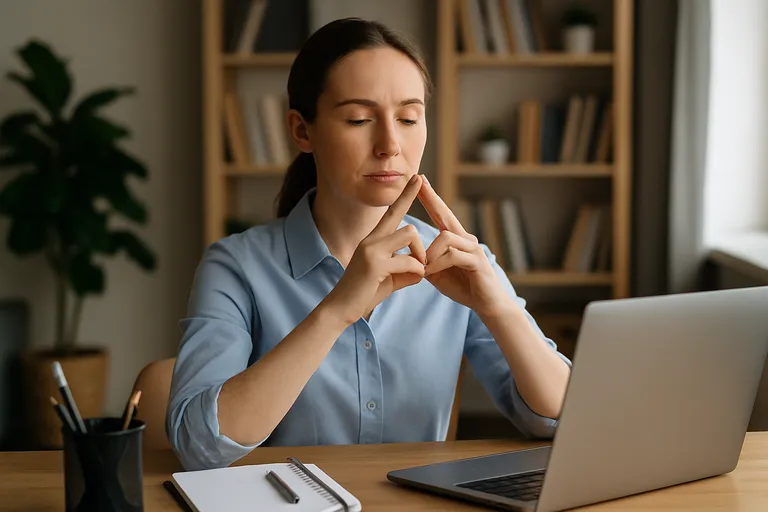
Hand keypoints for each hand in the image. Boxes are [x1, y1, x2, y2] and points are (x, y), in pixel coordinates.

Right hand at [323, 174, 426, 324]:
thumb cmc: (364, 294)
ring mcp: (371, 250)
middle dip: (422, 247)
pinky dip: (416, 272)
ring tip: (415, 274)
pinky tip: (410, 281)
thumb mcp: (388, 279)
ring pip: (410, 236)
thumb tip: (422, 269)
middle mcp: (371, 240)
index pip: (392, 212)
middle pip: (409, 226)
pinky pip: (409, 261)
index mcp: (373, 240)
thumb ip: (405, 270)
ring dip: (420, 258)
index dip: (406, 195)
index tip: (418, 177)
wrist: (341, 309)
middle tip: (424, 265)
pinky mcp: (375, 264)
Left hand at [418, 176, 510, 317]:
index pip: (440, 214)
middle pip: (446, 214)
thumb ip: (425, 262)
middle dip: (431, 198)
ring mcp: (473, 248)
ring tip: (422, 266)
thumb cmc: (463, 287)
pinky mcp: (477, 261)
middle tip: (419, 181)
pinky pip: (453, 255)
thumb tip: (408, 255)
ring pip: (446, 237)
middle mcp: (465, 239)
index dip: (430, 198)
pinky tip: (429, 272)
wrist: (487, 305)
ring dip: (430, 252)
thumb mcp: (437, 274)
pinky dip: (437, 263)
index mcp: (455, 240)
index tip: (419, 182)